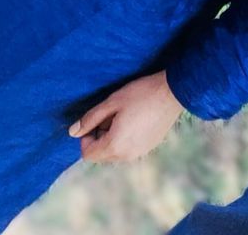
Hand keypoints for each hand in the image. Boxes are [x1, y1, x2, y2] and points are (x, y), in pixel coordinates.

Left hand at [68, 70, 182, 162]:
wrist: (174, 92)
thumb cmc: (141, 93)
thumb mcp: (112, 102)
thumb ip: (90, 119)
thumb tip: (72, 132)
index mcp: (114, 145)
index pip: (87, 154)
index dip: (86, 137)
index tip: (97, 119)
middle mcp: (126, 156)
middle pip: (101, 155)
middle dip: (100, 138)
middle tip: (111, 115)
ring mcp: (140, 153)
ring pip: (115, 153)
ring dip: (113, 139)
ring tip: (125, 116)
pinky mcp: (150, 147)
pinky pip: (129, 149)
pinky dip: (126, 139)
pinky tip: (137, 120)